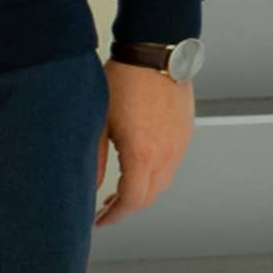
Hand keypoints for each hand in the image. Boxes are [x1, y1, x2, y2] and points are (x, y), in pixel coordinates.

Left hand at [93, 58, 193, 225]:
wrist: (156, 51)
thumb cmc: (125, 80)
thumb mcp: (98, 122)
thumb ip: (93, 160)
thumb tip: (87, 187)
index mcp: (143, 154)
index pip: (132, 201)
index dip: (114, 215)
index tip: (99, 220)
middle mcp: (167, 153)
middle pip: (150, 196)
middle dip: (127, 207)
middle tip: (105, 207)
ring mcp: (179, 143)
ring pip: (163, 182)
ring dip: (142, 191)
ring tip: (121, 188)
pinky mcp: (185, 132)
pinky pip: (172, 163)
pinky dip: (155, 173)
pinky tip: (139, 164)